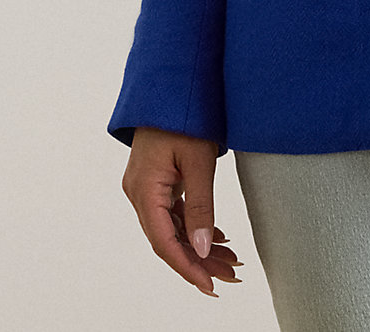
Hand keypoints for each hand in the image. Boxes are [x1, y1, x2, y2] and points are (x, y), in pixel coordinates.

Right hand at [122, 127, 243, 295]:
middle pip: (168, 239)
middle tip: (230, 276)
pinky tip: (217, 238)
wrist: (172, 83)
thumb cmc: (184, 115)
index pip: (164, 241)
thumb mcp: (198, 161)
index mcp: (144, 189)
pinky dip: (193, 226)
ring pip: (172, 228)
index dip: (187, 267)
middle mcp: (139, 192)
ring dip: (199, 245)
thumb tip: (201, 247)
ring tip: (230, 261)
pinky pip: (172, 213)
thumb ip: (201, 206)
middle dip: (199, 261)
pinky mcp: (156, 181)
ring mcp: (146, 187)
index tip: (209, 286)